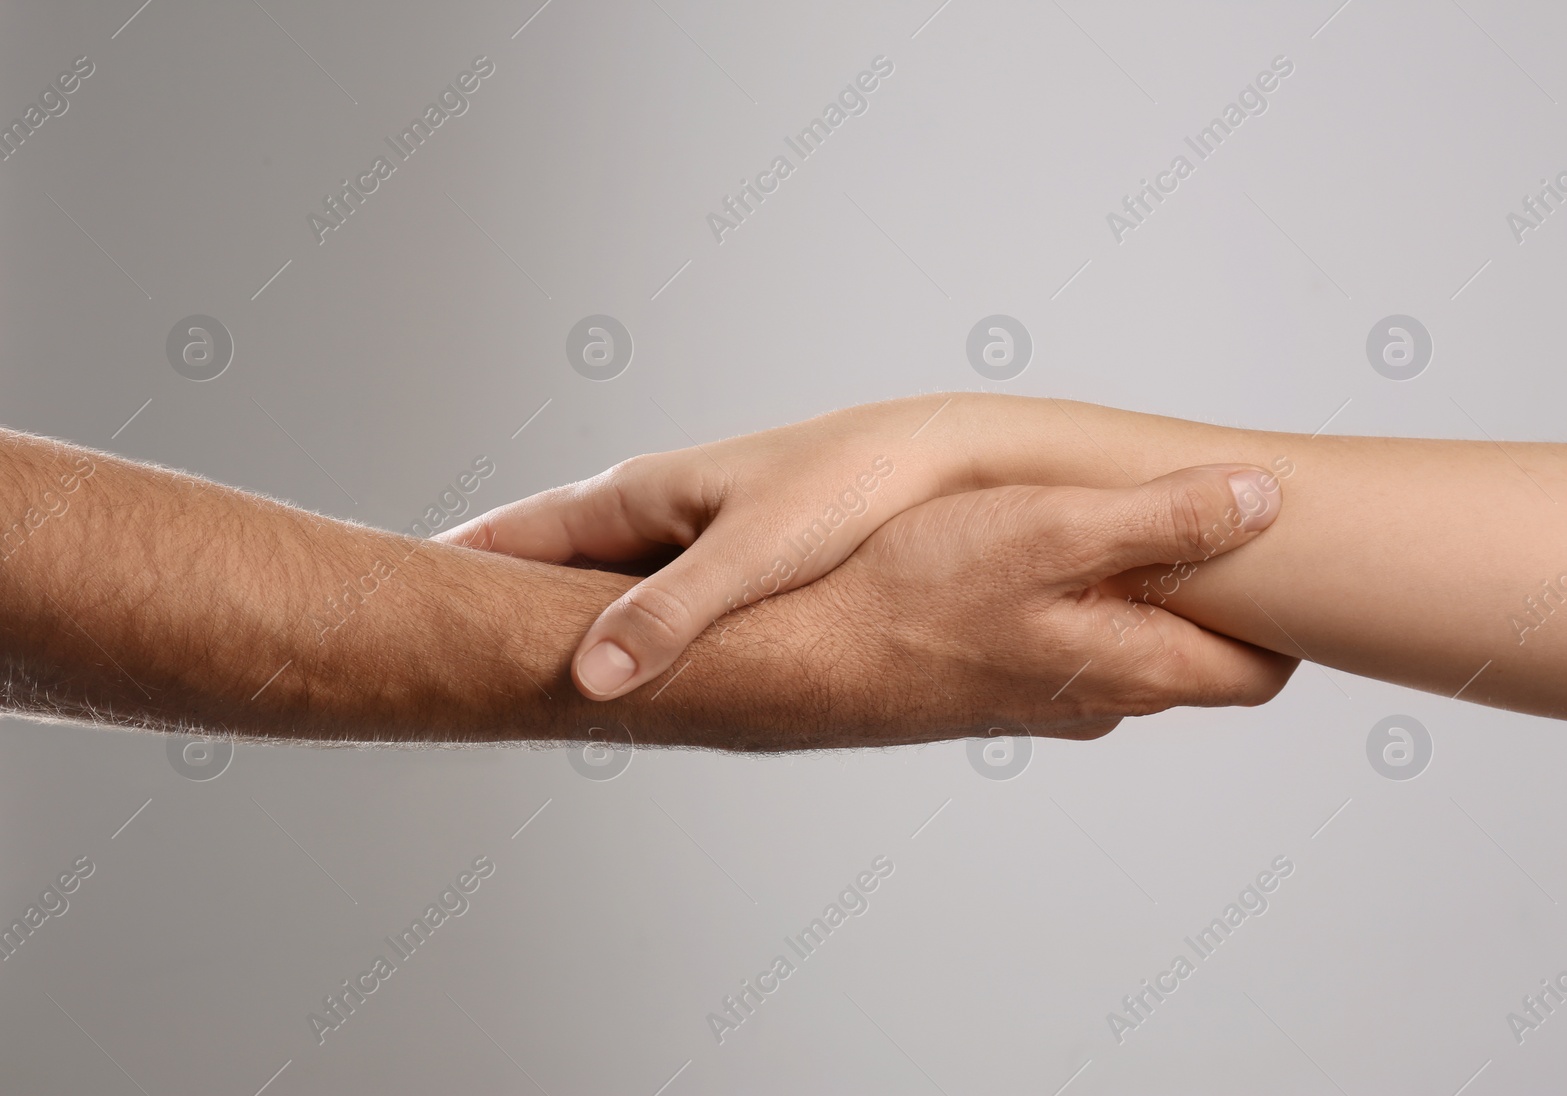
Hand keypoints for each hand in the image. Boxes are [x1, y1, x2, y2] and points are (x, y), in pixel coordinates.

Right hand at [436, 394, 1057, 698]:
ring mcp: (692, 524)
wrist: (942, 459)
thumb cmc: (852, 490)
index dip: (451, 564)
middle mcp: (656, 503)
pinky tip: (613, 649)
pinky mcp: (734, 545)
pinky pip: (644, 586)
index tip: (380, 593)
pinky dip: (608, 614)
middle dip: (482, 587)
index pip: (517, 535)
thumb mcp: (754, 556)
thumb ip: (669, 616)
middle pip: (543, 553)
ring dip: (543, 603)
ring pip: (594, 571)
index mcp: (641, 494)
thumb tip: (582, 681)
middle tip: (415, 630)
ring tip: (491, 646)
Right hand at [672, 464, 1298, 742]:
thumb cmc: (911, 595)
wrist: (792, 653)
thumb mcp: (1049, 533)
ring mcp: (1041, 698)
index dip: (1283, 611)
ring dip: (1129, 588)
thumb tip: (1264, 501)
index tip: (1280, 546)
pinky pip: (1060, 641)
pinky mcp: (990, 683)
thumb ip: (1166, 520)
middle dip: (1209, 589)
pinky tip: (1023, 550)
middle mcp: (1097, 699)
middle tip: (1199, 507)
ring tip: (1101, 516)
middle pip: (1194, 655)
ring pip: (1122, 644)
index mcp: (1134, 670)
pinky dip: (1068, 597)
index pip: (1260, 669)